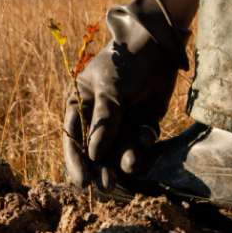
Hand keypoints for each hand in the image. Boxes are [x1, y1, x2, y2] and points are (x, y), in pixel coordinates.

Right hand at [63, 0, 188, 192]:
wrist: (157, 45)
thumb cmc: (124, 64)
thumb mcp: (110, 91)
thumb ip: (104, 123)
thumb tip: (94, 155)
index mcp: (80, 105)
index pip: (73, 138)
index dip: (77, 161)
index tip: (82, 183)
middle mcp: (100, 115)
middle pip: (98, 149)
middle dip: (102, 167)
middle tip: (107, 187)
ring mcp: (123, 119)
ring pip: (122, 147)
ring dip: (125, 158)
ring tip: (131, 165)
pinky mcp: (145, 119)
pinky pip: (142, 139)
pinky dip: (145, 141)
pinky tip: (148, 133)